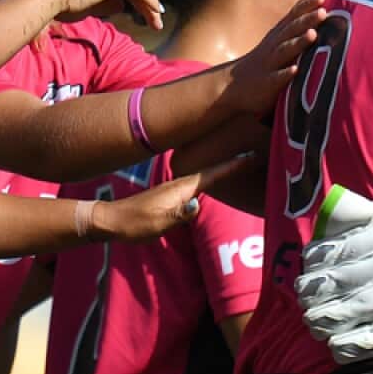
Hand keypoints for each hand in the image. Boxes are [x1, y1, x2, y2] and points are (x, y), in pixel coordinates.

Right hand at [45, 0, 165, 30]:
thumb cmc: (64, 4)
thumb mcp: (91, 5)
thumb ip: (108, 4)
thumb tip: (122, 6)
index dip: (138, 0)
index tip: (146, 16)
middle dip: (148, 3)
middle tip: (156, 21)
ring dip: (151, 5)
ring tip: (157, 22)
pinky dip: (149, 0)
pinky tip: (155, 13)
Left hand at [90, 153, 254, 241]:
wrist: (112, 221)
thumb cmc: (134, 223)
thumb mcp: (156, 224)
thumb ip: (178, 215)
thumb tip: (197, 206)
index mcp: (182, 188)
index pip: (215, 174)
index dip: (235, 164)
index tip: (256, 153)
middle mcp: (182, 183)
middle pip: (216, 169)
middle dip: (237, 160)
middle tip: (260, 149)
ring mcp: (178, 188)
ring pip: (209, 174)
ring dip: (228, 167)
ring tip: (247, 160)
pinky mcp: (174, 194)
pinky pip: (202, 182)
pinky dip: (216, 176)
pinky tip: (220, 178)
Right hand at [220, 0, 325, 115]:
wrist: (231, 86)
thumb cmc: (263, 64)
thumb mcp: (276, 43)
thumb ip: (294, 31)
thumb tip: (320, 18)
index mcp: (278, 36)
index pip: (293, 17)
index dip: (306, 6)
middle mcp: (274, 47)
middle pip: (291, 30)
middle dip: (307, 20)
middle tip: (323, 11)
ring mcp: (269, 65)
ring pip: (284, 51)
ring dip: (298, 42)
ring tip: (312, 34)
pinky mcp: (265, 84)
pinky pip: (275, 78)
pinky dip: (285, 73)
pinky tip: (295, 70)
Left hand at [296, 185, 372, 362]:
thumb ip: (362, 215)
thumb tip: (334, 209)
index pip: (329, 255)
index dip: (311, 267)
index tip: (306, 273)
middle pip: (329, 285)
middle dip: (309, 294)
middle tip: (305, 299)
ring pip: (341, 314)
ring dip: (319, 320)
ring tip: (315, 321)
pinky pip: (364, 341)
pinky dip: (342, 344)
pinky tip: (335, 342)